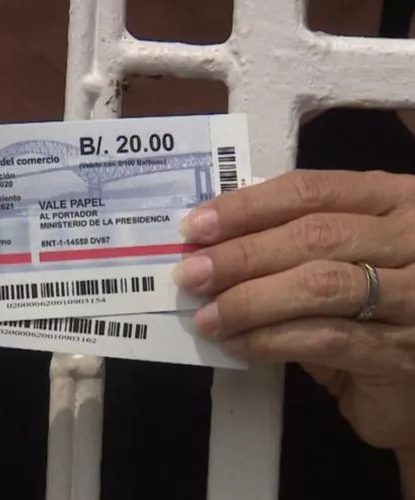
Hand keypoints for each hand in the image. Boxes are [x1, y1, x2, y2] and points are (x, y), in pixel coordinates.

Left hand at [174, 170, 414, 456]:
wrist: (413, 380)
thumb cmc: (367, 305)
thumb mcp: (337, 258)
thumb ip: (288, 242)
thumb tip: (207, 246)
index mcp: (392, 198)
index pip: (310, 190)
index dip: (247, 207)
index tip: (194, 227)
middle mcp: (413, 237)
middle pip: (314, 235)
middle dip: (241, 255)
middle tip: (191, 274)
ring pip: (320, 285)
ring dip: (250, 300)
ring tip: (206, 316)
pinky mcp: (403, 350)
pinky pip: (326, 338)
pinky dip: (271, 339)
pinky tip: (236, 344)